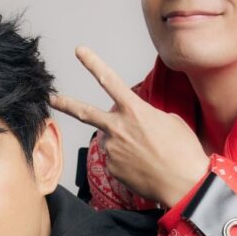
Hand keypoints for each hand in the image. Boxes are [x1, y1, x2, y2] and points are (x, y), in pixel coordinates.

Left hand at [50, 47, 209, 208]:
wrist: (185, 184)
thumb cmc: (182, 152)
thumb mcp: (170, 122)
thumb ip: (146, 116)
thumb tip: (133, 124)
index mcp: (135, 111)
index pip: (109, 80)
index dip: (92, 63)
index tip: (79, 51)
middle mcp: (118, 128)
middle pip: (85, 112)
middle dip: (65, 104)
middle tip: (51, 98)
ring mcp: (112, 149)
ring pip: (109, 140)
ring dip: (121, 143)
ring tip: (145, 154)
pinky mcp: (112, 168)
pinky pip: (114, 159)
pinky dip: (126, 161)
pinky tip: (143, 166)